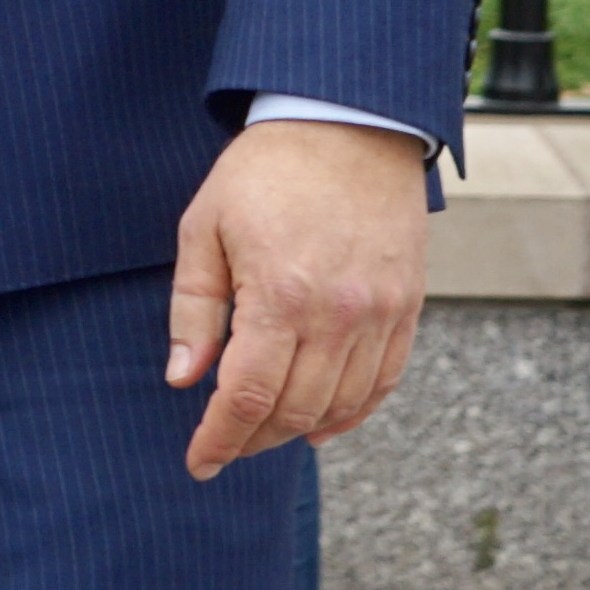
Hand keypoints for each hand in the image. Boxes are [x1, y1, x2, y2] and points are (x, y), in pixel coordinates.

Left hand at [167, 118, 428, 479]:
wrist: (347, 126)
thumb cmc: (264, 172)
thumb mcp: (204, 227)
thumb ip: (195, 308)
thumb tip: (183, 378)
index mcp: (280, 296)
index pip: (246, 397)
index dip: (220, 439)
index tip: (198, 463)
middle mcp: (338, 316)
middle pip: (294, 412)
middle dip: (252, 440)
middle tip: (223, 445)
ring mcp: (380, 316)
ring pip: (340, 406)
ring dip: (298, 431)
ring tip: (262, 433)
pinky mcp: (407, 309)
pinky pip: (383, 384)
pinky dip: (351, 413)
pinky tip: (322, 424)